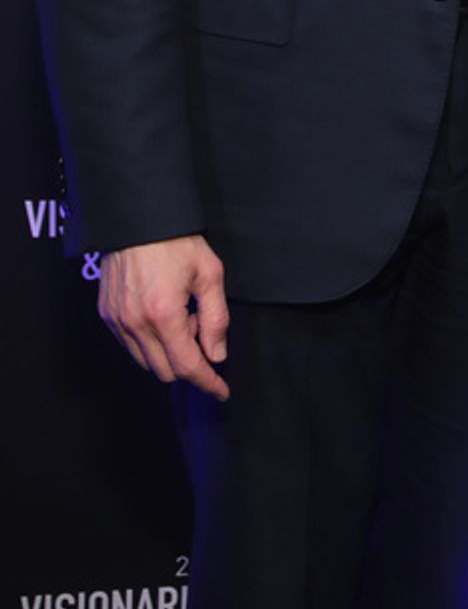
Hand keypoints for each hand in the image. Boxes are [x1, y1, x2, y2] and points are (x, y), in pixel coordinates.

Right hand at [98, 234, 229, 399]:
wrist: (138, 217)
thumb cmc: (177, 241)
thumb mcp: (209, 274)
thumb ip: (215, 319)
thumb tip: (217, 355)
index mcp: (163, 313)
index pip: (187, 366)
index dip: (207, 382)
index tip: (220, 391)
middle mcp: (135, 323)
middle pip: (166, 371)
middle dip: (189, 361)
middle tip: (199, 327)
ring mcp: (116, 320)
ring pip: (146, 362)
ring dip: (169, 352)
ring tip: (181, 316)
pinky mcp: (106, 314)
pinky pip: (130, 346)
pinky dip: (150, 342)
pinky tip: (162, 314)